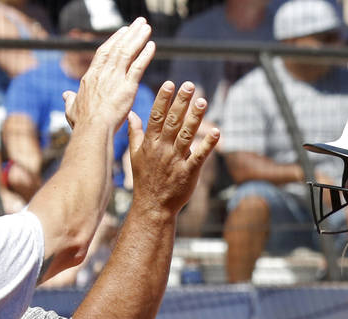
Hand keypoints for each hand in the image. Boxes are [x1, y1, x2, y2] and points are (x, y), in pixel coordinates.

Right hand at [62, 18, 154, 132]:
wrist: (92, 130)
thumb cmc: (82, 124)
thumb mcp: (72, 109)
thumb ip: (70, 99)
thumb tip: (66, 95)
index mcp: (90, 77)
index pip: (103, 53)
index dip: (113, 41)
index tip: (122, 32)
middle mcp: (103, 73)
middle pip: (117, 48)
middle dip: (129, 33)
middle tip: (139, 22)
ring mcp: (115, 79)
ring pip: (127, 52)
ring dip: (138, 38)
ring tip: (146, 27)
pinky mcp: (128, 87)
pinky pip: (138, 67)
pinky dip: (145, 55)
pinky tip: (152, 45)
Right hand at [129, 81, 219, 214]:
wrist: (153, 206)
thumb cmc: (145, 180)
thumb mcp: (135, 155)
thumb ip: (135, 133)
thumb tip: (131, 114)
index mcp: (150, 143)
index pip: (156, 116)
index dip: (163, 99)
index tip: (170, 84)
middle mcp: (162, 149)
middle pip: (172, 121)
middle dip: (181, 102)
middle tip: (190, 85)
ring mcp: (175, 160)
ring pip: (186, 135)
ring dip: (195, 118)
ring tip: (203, 101)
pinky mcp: (188, 172)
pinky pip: (200, 156)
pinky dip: (208, 144)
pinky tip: (217, 132)